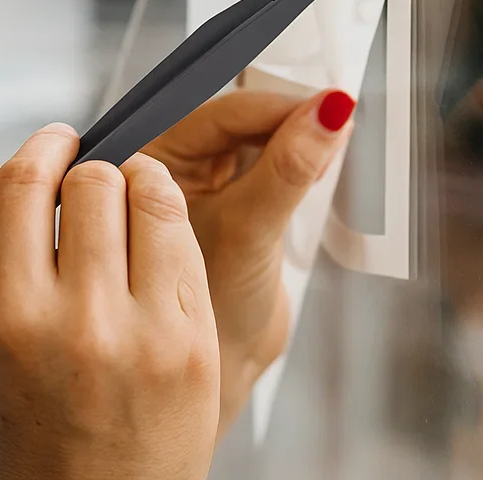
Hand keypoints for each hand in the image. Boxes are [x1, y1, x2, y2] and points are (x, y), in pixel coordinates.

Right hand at [0, 125, 219, 479]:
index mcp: (13, 317)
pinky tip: (156, 238)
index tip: (57, 139)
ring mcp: (148, 331)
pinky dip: (169, 222)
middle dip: (90, 170)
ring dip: (137, 182)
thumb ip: (1, 263)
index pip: (23, 187)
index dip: (42, 146)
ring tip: (129, 202)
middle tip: (91, 183)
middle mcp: (81, 319)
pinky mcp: (197, 343)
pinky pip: (186, 241)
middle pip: (94, 180)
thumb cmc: (34, 433)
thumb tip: (38, 183)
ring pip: (151, 195)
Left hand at [144, 88, 355, 436]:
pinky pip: (267, 163)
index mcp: (148, 161)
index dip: (269, 105)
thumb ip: (287, 170)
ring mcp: (201, 182)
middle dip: (282, 117)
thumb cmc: (210, 315)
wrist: (213, 378)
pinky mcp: (232, 200)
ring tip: (329, 145)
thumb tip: (330, 110)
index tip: (324, 103)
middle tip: (334, 120)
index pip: (213, 114)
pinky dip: (294, 162)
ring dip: (291, 139)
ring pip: (253, 138)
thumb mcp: (250, 232)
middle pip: (234, 119)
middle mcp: (167, 164)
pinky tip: (319, 166)